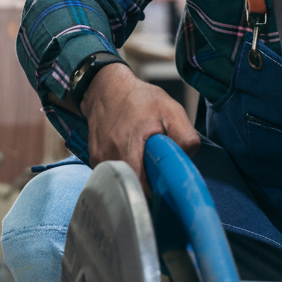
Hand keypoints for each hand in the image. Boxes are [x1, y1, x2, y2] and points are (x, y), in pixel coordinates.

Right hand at [79, 60, 200, 193]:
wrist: (107, 89)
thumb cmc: (141, 99)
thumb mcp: (171, 110)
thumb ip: (185, 136)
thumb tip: (187, 160)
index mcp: (130, 146)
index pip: (143, 189)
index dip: (158, 192)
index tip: (168, 187)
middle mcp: (110, 157)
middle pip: (133, 189)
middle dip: (148, 187)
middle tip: (160, 176)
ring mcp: (99, 160)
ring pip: (122, 183)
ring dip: (136, 179)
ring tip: (146, 164)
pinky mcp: (94, 160)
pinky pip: (114, 175)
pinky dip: (125, 172)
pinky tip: (132, 158)